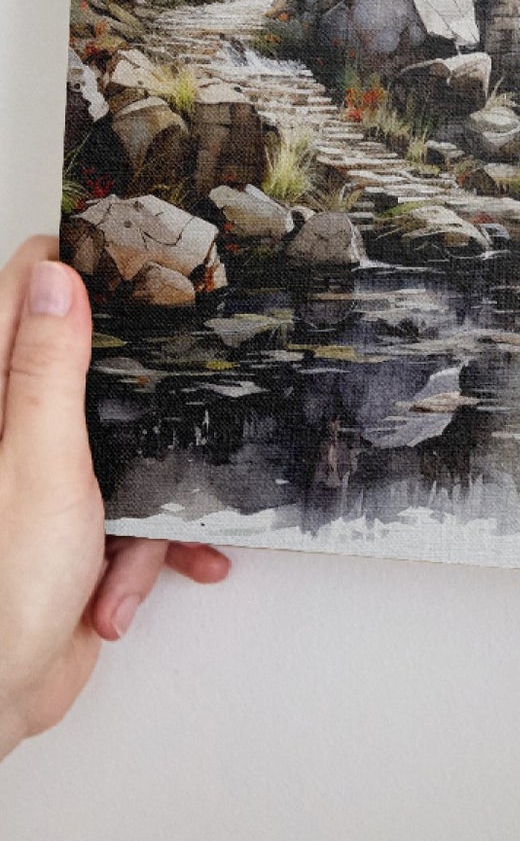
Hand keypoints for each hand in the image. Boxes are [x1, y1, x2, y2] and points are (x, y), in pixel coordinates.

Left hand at [0, 236, 228, 759]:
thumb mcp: (38, 463)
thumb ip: (47, 370)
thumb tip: (54, 278)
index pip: (22, 296)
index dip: (76, 268)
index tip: (135, 254)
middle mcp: (12, 434)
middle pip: (89, 369)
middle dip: (146, 397)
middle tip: (182, 384)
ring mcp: (42, 482)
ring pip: (127, 447)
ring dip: (150, 500)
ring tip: (138, 544)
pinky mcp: (71, 530)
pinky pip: (133, 515)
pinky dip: (146, 551)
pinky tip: (132, 586)